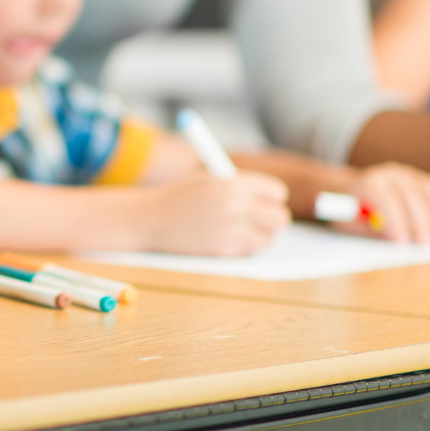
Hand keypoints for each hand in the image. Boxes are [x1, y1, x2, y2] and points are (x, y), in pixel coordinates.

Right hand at [143, 171, 289, 255]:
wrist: (149, 219)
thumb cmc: (179, 196)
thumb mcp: (209, 179)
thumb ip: (239, 185)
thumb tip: (271, 197)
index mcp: (233, 184)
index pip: (277, 192)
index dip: (272, 196)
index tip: (264, 199)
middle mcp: (236, 207)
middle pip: (280, 218)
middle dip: (272, 217)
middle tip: (259, 217)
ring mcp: (231, 231)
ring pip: (270, 238)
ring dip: (260, 234)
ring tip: (241, 227)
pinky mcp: (224, 251)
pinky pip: (251, 251)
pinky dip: (245, 246)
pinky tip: (227, 237)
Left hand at [348, 163, 429, 243]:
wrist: (354, 194)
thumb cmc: (354, 215)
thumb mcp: (352, 224)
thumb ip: (370, 231)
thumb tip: (393, 242)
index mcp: (369, 183)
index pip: (384, 197)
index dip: (394, 220)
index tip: (402, 243)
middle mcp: (391, 174)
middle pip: (411, 194)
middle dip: (420, 222)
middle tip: (428, 245)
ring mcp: (410, 175)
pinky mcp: (425, 179)